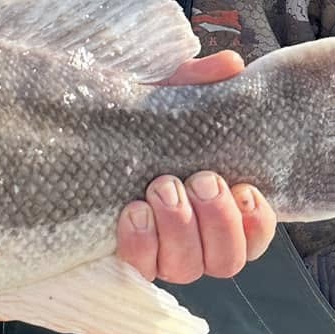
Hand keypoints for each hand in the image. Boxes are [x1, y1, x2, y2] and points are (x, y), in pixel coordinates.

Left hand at [116, 50, 276, 282]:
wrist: (78, 133)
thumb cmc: (136, 122)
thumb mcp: (167, 97)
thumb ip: (198, 83)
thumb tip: (230, 65)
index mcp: (219, 207)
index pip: (255, 236)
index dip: (256, 222)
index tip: (243, 188)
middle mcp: (195, 239)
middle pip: (226, 260)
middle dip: (218, 220)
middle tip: (199, 180)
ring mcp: (161, 253)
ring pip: (188, 268)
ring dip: (181, 229)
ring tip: (163, 186)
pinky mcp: (127, 258)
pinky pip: (142, 267)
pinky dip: (142, 242)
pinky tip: (134, 210)